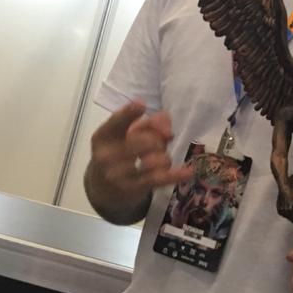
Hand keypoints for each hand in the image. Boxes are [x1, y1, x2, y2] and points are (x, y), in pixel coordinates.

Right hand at [89, 101, 190, 217]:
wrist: (104, 188)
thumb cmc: (118, 152)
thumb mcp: (125, 134)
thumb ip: (147, 123)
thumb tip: (167, 119)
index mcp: (103, 136)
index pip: (115, 122)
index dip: (128, 113)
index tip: (142, 104)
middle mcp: (107, 156)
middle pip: (141, 141)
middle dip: (158, 139)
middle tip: (161, 141)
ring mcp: (118, 175)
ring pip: (152, 161)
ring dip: (164, 156)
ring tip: (161, 156)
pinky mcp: (133, 188)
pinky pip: (158, 180)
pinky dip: (175, 175)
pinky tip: (188, 172)